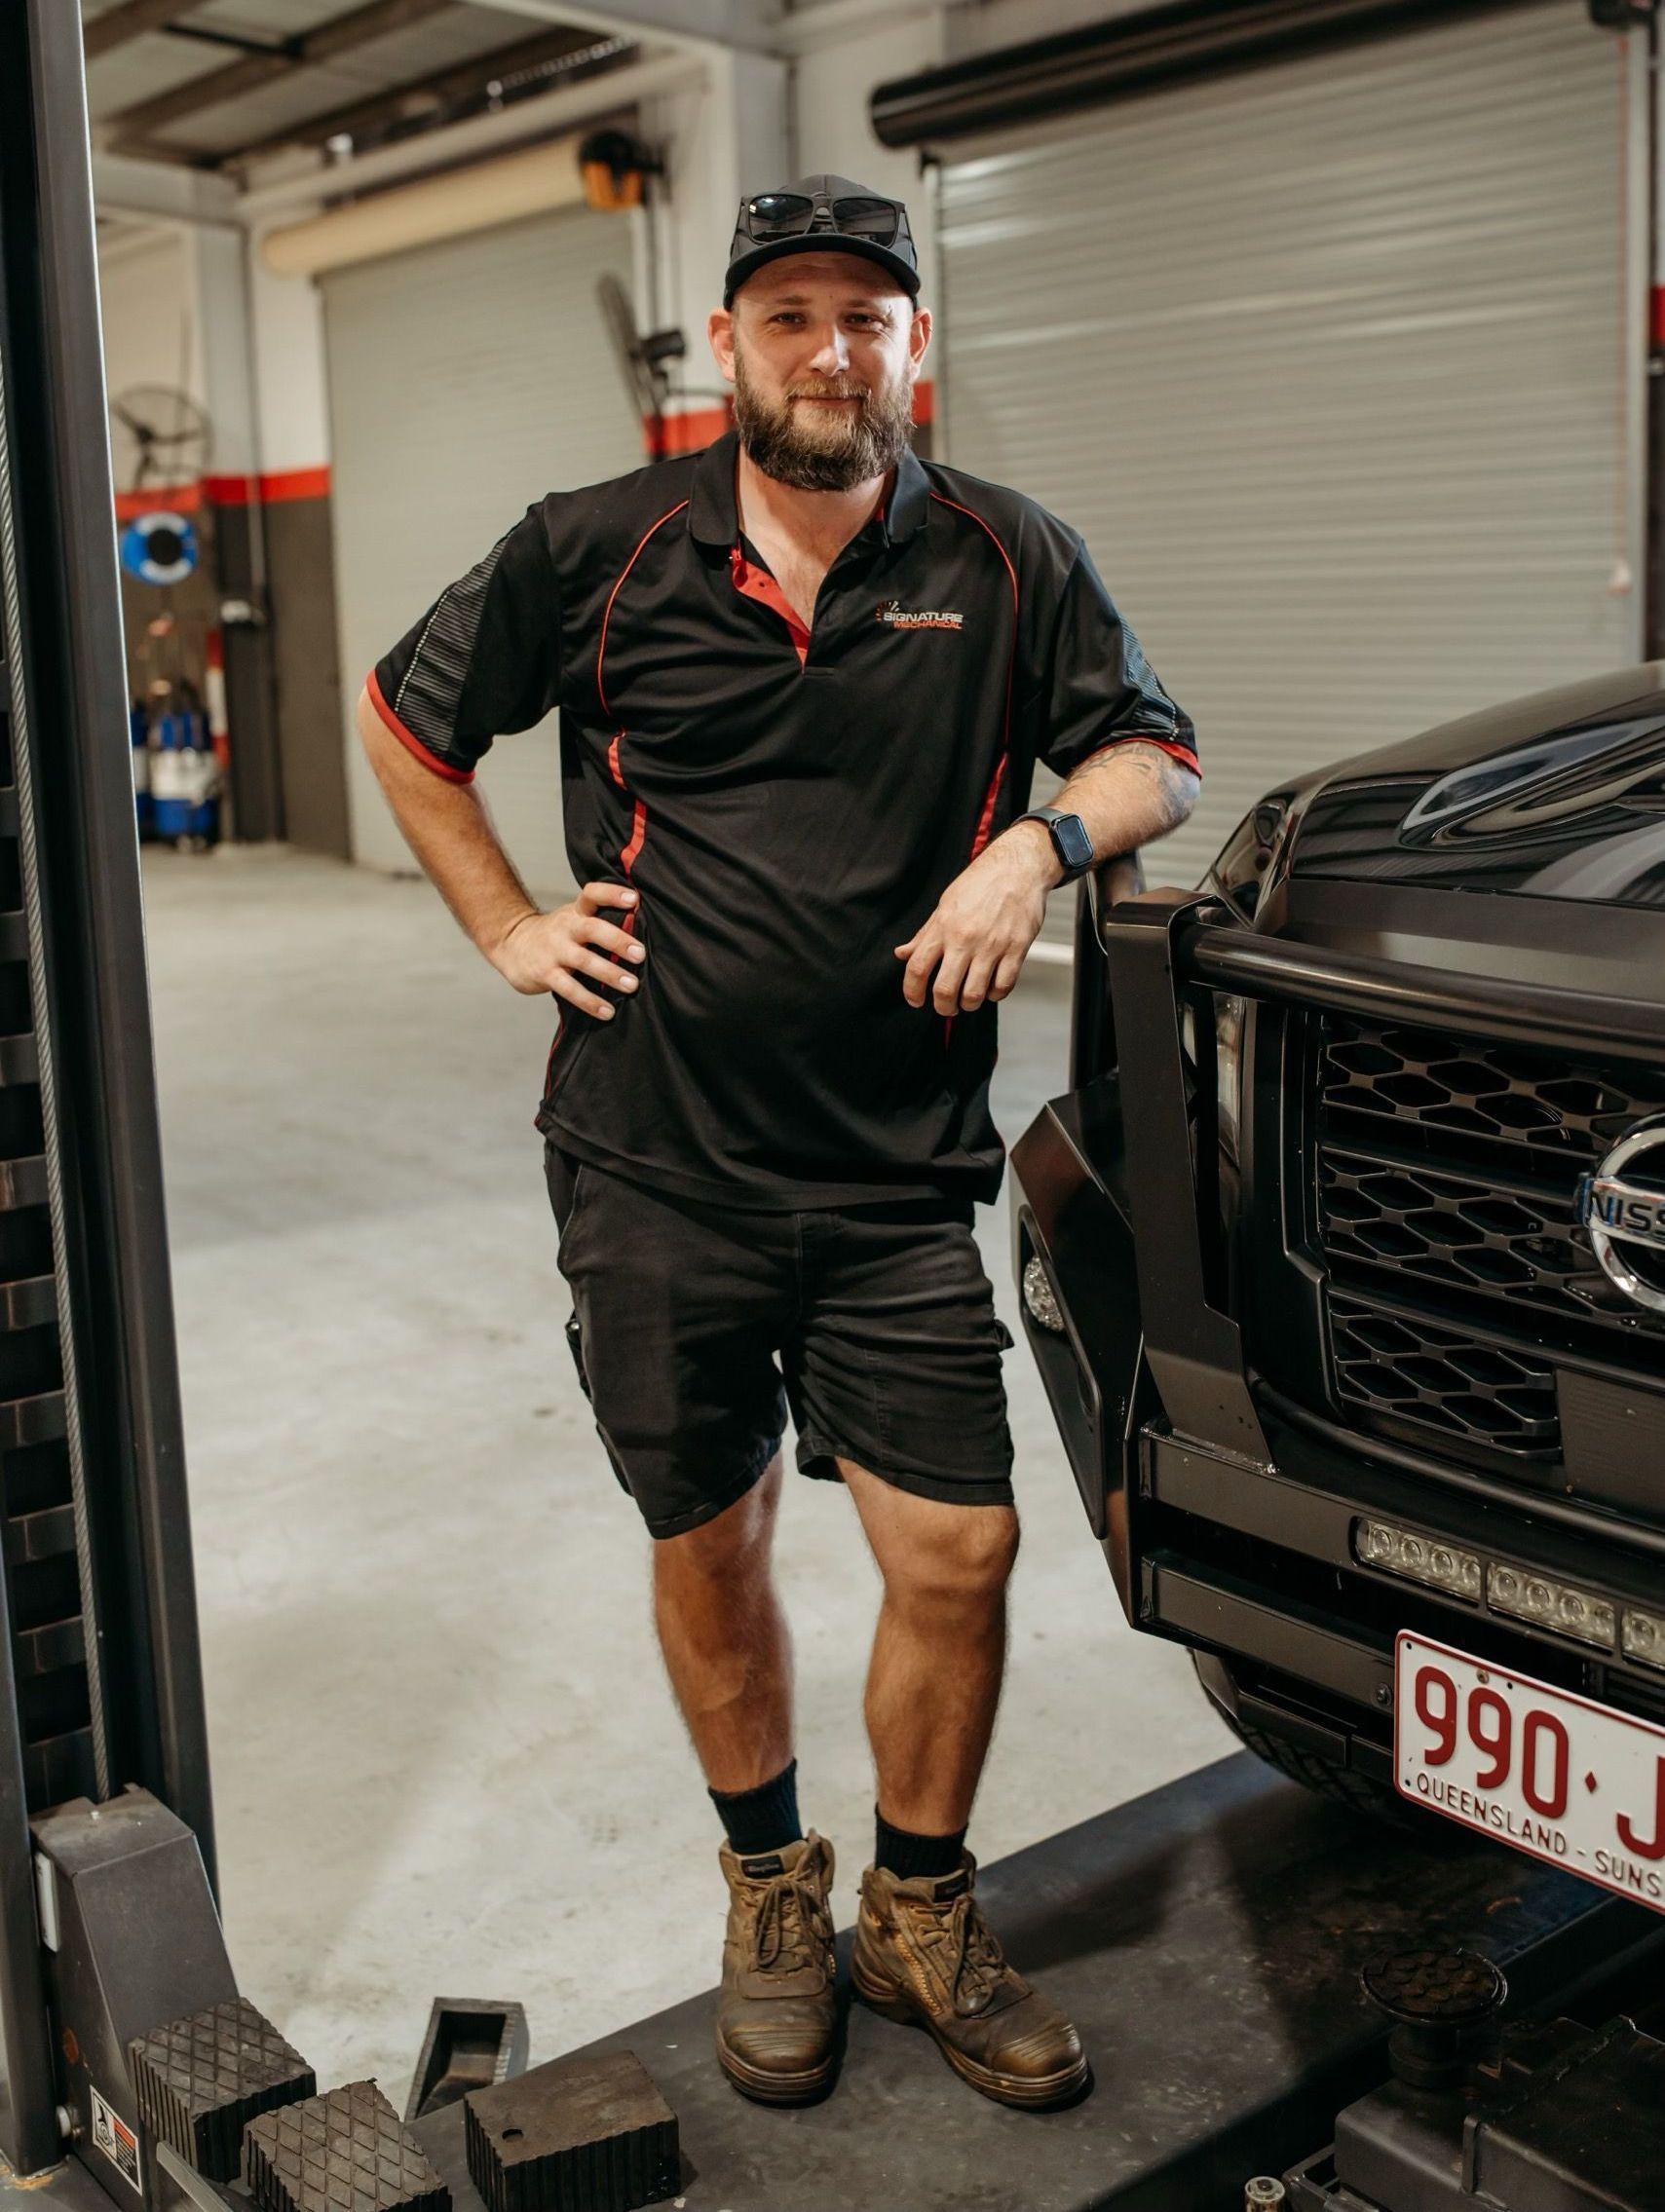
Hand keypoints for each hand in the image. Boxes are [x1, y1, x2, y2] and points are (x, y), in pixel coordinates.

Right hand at [490, 881, 644, 1017]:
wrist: (510, 944)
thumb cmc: (557, 934)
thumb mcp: (574, 919)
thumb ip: (601, 922)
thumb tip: (643, 935)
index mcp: (576, 912)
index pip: (593, 894)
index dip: (612, 894)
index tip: (634, 899)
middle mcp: (566, 928)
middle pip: (592, 929)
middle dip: (618, 940)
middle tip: (640, 954)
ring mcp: (554, 951)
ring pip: (583, 961)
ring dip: (609, 973)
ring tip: (632, 985)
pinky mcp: (545, 974)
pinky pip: (570, 989)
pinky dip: (590, 1001)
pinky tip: (607, 1011)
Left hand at [895, 822, 1056, 1015]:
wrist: (1018, 867)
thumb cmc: (981, 883)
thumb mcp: (945, 904)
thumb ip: (925, 934)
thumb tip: (903, 953)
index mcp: (943, 927)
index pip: (917, 968)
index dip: (911, 991)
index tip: (915, 1000)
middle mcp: (965, 939)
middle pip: (945, 990)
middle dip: (943, 1007)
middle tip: (946, 1006)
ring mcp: (992, 946)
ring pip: (974, 994)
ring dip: (969, 1004)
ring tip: (969, 999)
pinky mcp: (1017, 949)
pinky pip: (1004, 986)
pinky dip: (996, 994)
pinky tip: (992, 987)